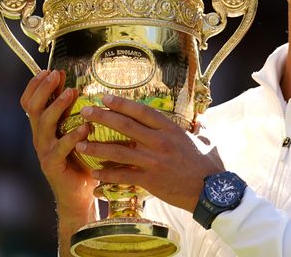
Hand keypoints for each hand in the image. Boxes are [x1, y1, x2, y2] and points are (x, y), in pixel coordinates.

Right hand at [20, 70, 97, 213]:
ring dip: (57, 106)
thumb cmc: (82, 159)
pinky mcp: (52, 165)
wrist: (78, 194)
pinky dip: (72, 136)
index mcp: (43, 127)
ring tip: (71, 93)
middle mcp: (40, 136)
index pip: (30, 102)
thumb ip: (75, 113)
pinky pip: (60, 148)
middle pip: (34, 108)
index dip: (36, 85)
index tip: (49, 70)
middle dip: (44, 89)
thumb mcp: (76, 132)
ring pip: (44, 124)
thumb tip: (78, 87)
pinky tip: (85, 128)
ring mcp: (44, 151)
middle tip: (56, 75)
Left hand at [75, 95, 224, 212]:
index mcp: (172, 130)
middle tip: (85, 112)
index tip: (105, 97)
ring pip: (118, 151)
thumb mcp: (207, 141)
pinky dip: (107, 175)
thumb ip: (200, 129)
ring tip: (79, 144)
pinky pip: (122, 176)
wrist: (210, 192)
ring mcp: (153, 161)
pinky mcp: (149, 180)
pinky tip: (94, 174)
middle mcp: (160, 142)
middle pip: (125, 126)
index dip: (122, 104)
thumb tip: (202, 121)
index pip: (142, 112)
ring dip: (96, 147)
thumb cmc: (210, 166)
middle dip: (102, 118)